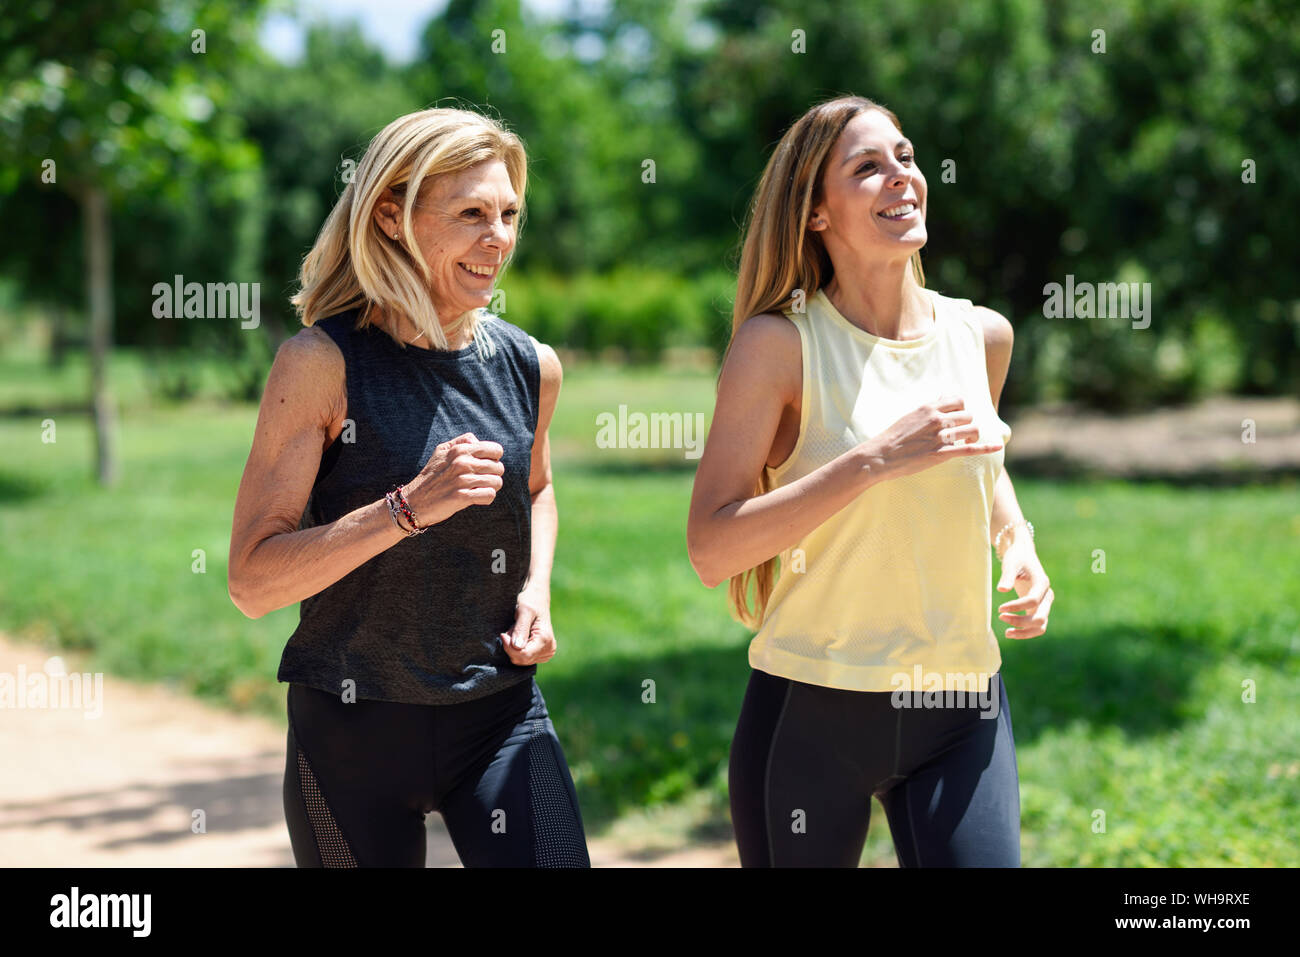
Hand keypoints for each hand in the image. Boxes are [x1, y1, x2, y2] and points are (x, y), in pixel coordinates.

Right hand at [403, 432, 503, 526]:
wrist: (414, 501)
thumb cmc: (431, 476)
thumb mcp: (441, 451)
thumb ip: (461, 442)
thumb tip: (478, 441)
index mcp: (460, 450)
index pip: (496, 449)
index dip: (494, 459)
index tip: (484, 466)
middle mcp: (462, 463)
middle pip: (499, 467)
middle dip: (493, 475)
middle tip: (480, 481)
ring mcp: (462, 480)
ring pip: (497, 482)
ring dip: (490, 488)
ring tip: (478, 490)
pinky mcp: (462, 497)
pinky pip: (489, 495)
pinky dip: (486, 498)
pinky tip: (476, 498)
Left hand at [499, 589, 556, 664]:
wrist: (537, 598)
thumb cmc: (531, 600)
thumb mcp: (524, 610)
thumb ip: (521, 629)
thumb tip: (517, 647)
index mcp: (545, 638)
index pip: (523, 655)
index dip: (509, 647)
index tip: (503, 634)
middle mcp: (549, 648)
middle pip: (522, 659)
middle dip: (511, 646)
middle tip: (512, 629)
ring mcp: (546, 652)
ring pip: (521, 660)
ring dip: (513, 647)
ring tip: (517, 631)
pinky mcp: (541, 653)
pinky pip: (523, 658)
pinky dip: (517, 648)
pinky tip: (520, 636)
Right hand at [867, 395, 1003, 479]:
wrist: (880, 456)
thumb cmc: (893, 437)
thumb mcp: (911, 415)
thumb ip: (930, 407)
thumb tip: (944, 395)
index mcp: (928, 408)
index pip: (958, 400)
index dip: (962, 408)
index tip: (958, 417)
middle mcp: (936, 420)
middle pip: (968, 415)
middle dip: (967, 424)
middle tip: (961, 433)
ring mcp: (939, 437)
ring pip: (971, 430)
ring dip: (972, 436)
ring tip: (967, 441)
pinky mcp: (941, 454)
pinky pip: (969, 449)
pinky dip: (986, 448)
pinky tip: (997, 447)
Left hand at [995, 540, 1052, 638]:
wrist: (1023, 555)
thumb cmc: (1017, 558)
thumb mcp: (1011, 563)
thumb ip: (1007, 576)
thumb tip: (1002, 590)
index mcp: (1042, 583)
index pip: (1032, 600)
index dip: (1016, 607)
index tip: (1000, 608)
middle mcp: (1046, 595)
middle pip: (1040, 617)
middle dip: (1021, 622)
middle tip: (1001, 617)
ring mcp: (1044, 604)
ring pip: (1041, 626)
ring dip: (1025, 632)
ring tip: (1007, 633)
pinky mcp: (1037, 609)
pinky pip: (1036, 626)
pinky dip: (1025, 632)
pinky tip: (1010, 631)